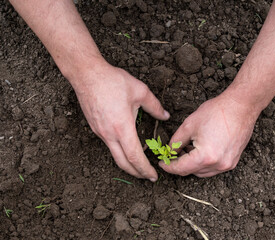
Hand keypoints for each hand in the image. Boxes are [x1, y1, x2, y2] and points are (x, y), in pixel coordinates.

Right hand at [73, 62, 169, 180]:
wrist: (87, 74)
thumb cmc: (113, 81)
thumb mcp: (140, 91)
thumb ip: (155, 106)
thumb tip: (165, 116)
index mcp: (122, 128)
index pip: (134, 157)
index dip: (145, 169)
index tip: (153, 176)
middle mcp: (109, 134)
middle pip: (123, 163)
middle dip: (136, 173)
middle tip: (147, 176)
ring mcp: (100, 132)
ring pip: (115, 155)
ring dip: (128, 163)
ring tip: (139, 164)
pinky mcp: (95, 128)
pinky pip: (109, 145)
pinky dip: (120, 152)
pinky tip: (127, 147)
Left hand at [160, 91, 259, 176]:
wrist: (241, 107)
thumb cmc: (216, 112)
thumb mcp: (189, 125)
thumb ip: (176, 141)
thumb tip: (170, 151)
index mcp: (205, 157)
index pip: (181, 168)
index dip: (168, 166)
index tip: (161, 162)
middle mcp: (218, 165)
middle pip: (192, 172)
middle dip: (180, 164)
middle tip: (172, 153)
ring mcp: (227, 165)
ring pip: (202, 172)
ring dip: (192, 164)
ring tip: (187, 148)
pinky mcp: (233, 162)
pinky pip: (213, 168)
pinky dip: (204, 163)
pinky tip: (200, 149)